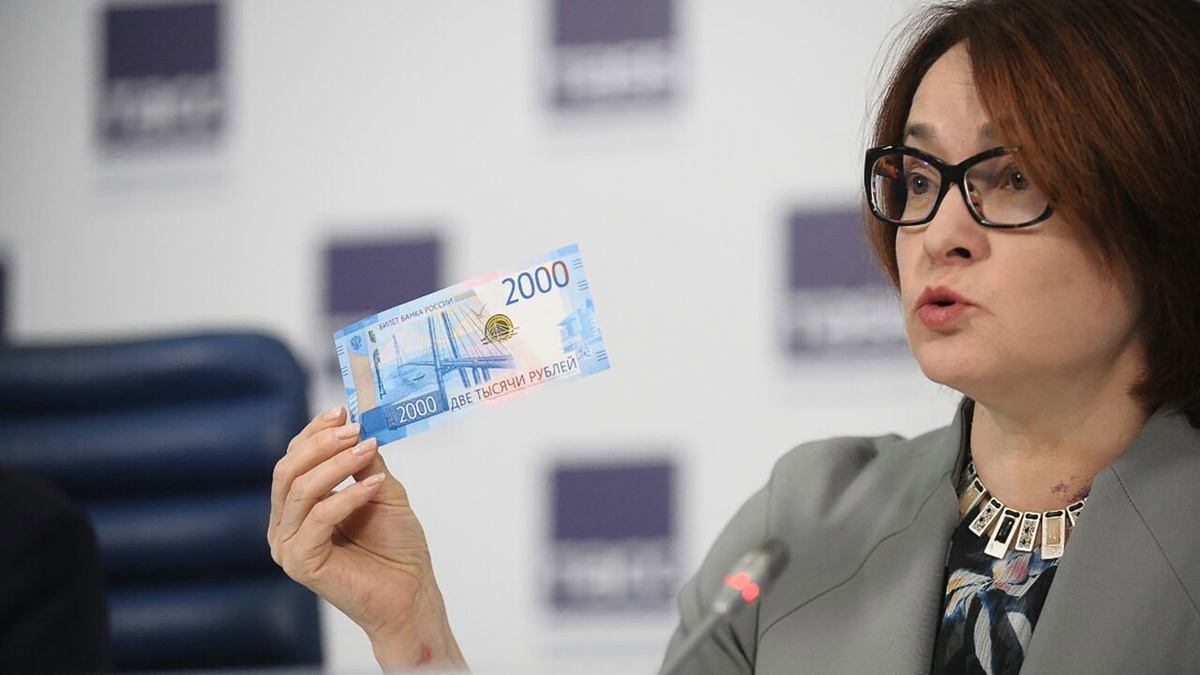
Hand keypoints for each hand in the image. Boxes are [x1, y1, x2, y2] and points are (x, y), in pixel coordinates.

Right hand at [267, 406, 466, 670]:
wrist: (411, 592)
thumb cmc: (396, 546)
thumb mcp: (381, 490)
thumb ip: (364, 461)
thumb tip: (356, 425)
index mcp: (297, 507)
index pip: (293, 460)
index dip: (314, 432)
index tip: (343, 411)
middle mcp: (286, 525)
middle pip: (287, 470)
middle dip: (320, 443)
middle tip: (353, 429)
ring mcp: (288, 545)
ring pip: (299, 490)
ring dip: (336, 464)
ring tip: (366, 450)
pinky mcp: (300, 563)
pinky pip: (318, 518)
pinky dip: (347, 496)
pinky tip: (373, 485)